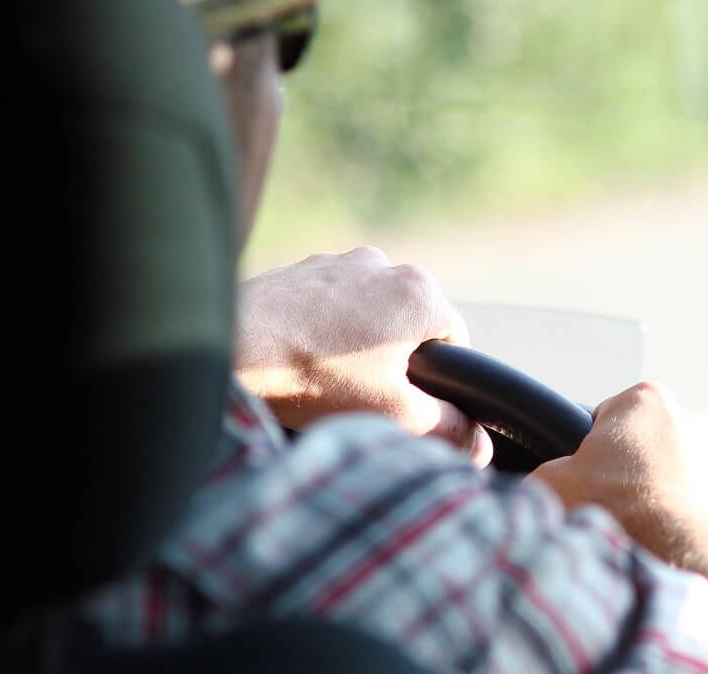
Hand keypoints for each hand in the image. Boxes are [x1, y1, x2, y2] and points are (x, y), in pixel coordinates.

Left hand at [235, 246, 491, 464]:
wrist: (227, 348)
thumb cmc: (314, 377)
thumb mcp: (394, 413)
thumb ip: (448, 428)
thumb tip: (479, 445)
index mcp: (421, 292)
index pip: (456, 341)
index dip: (440, 381)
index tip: (411, 405)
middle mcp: (386, 264)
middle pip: (410, 324)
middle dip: (395, 361)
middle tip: (363, 396)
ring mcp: (339, 262)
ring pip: (368, 314)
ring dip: (357, 344)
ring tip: (325, 379)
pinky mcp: (300, 268)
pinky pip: (329, 304)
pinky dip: (322, 330)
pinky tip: (299, 359)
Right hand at [530, 381, 707, 584]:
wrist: (684, 567)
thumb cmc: (617, 516)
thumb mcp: (552, 484)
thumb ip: (552, 469)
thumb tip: (555, 478)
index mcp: (647, 403)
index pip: (612, 417)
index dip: (596, 451)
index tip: (591, 480)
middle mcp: (699, 423)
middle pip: (658, 446)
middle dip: (642, 473)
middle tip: (622, 511)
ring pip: (695, 479)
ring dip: (677, 500)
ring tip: (654, 537)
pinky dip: (705, 529)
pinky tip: (684, 553)